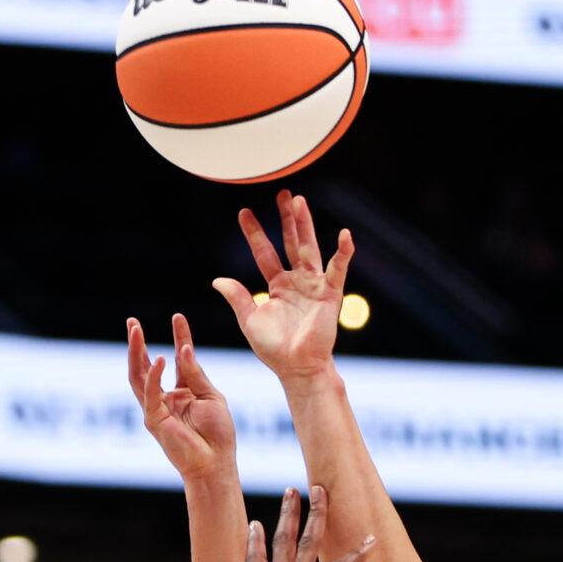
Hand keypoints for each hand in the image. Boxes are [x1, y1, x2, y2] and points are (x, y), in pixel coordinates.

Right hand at [127, 312, 237, 481]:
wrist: (215, 463)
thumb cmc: (217, 434)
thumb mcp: (210, 396)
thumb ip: (195, 374)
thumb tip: (183, 348)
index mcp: (181, 392)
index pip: (177, 359)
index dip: (178, 337)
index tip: (178, 317)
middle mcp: (165, 399)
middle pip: (144, 366)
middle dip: (137, 344)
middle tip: (132, 322)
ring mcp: (157, 409)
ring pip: (138, 376)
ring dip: (135, 353)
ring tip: (135, 330)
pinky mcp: (155, 420)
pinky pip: (150, 394)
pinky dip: (154, 376)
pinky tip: (159, 359)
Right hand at [202, 487, 373, 561]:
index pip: (255, 559)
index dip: (255, 540)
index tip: (255, 524)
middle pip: (284, 538)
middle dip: (289, 512)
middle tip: (293, 491)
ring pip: (309, 541)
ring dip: (316, 514)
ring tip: (320, 491)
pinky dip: (358, 555)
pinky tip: (372, 541)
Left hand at [211, 190, 353, 383]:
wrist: (296, 367)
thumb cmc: (274, 349)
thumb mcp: (249, 320)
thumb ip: (237, 298)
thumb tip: (217, 280)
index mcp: (277, 286)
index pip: (264, 253)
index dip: (254, 234)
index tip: (244, 213)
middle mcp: (296, 281)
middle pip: (291, 242)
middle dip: (287, 219)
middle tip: (283, 193)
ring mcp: (314, 285)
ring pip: (309, 248)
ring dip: (305, 225)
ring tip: (299, 201)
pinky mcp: (329, 294)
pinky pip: (338, 270)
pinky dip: (343, 253)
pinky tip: (344, 235)